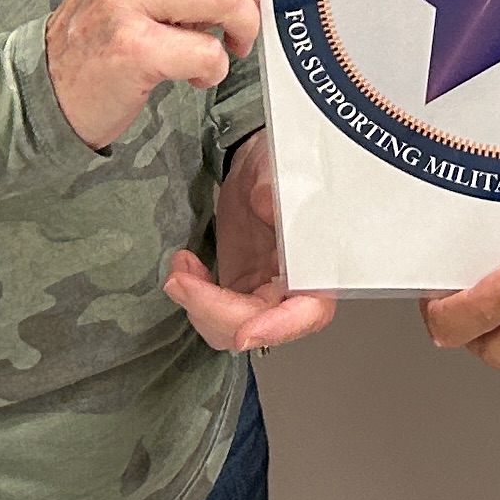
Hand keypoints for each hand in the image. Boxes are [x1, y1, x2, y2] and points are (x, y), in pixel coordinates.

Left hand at [166, 136, 336, 352]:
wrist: (260, 167)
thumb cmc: (282, 165)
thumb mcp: (282, 172)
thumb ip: (278, 195)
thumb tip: (268, 206)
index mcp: (319, 266)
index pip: (308, 311)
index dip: (279, 327)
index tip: (245, 333)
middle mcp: (294, 290)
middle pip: (257, 324)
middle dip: (213, 310)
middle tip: (181, 280)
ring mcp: (264, 294)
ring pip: (230, 328)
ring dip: (197, 306)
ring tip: (180, 269)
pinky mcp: (239, 293)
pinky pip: (213, 313)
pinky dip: (192, 297)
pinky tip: (186, 268)